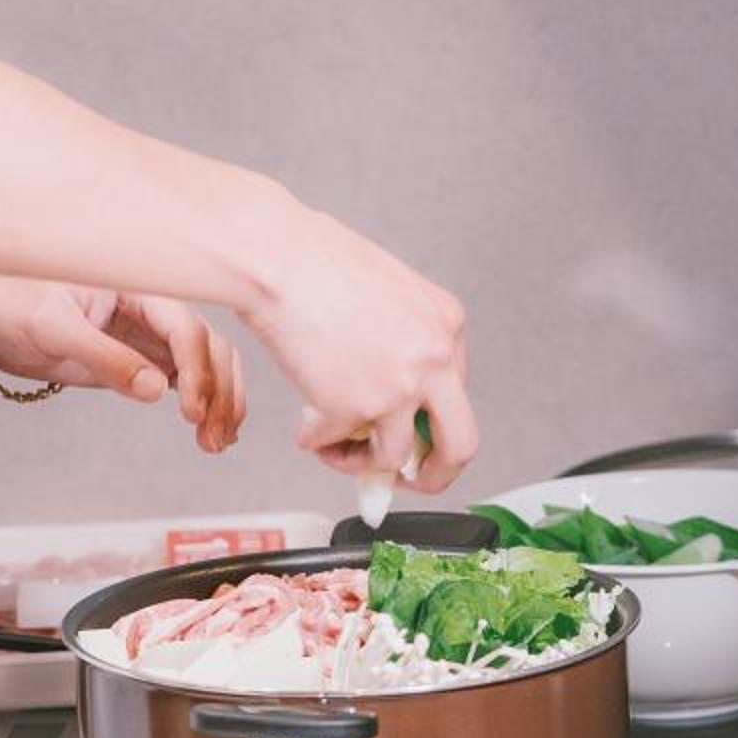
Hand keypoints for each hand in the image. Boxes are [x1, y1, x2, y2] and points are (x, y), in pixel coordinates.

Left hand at [0, 275, 248, 453]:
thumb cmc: (11, 303)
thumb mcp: (52, 328)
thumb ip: (104, 356)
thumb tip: (157, 389)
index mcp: (135, 285)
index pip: (186, 326)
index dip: (197, 370)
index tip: (192, 411)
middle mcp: (150, 306)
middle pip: (210, 345)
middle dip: (221, 390)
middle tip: (213, 436)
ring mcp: (148, 333)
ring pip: (207, 362)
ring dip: (221, 400)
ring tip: (216, 442)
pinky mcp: (140, 356)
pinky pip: (186, 376)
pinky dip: (205, 401)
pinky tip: (212, 428)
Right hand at [239, 211, 477, 492]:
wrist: (277, 258)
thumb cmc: (315, 260)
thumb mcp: (385, 294)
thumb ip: (398, 342)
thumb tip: (388, 388)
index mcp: (447, 324)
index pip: (455, 394)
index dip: (427, 420)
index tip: (410, 434)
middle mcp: (435, 358)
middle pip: (460, 444)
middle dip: (434, 473)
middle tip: (409, 479)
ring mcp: (399, 387)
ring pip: (394, 456)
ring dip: (358, 460)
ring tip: (332, 445)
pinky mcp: (355, 406)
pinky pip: (338, 444)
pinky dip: (318, 443)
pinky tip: (304, 426)